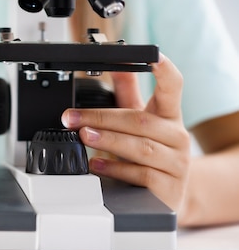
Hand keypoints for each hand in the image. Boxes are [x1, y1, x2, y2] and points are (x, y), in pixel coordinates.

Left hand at [61, 53, 190, 210]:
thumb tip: (113, 62)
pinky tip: (96, 164)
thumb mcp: (138, 118)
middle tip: (72, 118)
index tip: (154, 56)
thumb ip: (127, 91)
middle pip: (140, 121)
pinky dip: (115, 169)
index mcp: (169, 115)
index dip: (165, 70)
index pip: (173, 87)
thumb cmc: (149, 150)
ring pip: (140, 148)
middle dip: (101, 118)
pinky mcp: (170, 188)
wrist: (168, 192)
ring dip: (107, 140)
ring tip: (83, 135)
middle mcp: (177, 136)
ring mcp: (177, 163)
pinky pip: (140, 175)